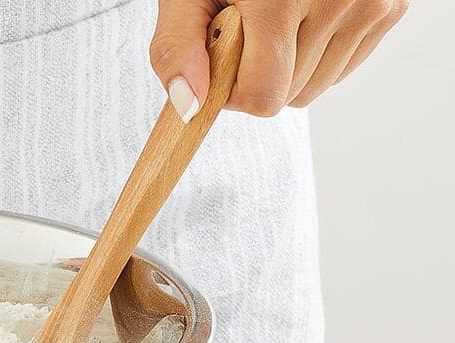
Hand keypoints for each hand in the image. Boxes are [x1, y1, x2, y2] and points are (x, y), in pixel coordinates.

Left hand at [150, 0, 407, 119]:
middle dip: (259, 72)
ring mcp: (371, 2)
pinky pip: (344, 65)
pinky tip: (302, 15)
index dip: (232, 88)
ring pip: (319, 85)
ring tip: (274, 17)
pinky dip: (317, 53)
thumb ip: (177, 48)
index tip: (222, 55)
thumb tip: (189, 108)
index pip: (264, 96)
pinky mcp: (390, 5)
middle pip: (291, 94)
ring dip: (289, 66)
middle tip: (247, 25)